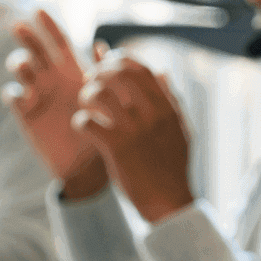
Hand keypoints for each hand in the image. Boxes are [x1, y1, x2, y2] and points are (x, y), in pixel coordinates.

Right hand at [2, 9, 108, 193]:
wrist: (89, 163)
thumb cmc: (102, 130)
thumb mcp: (106, 99)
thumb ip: (102, 74)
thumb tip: (102, 46)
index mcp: (72, 71)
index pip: (58, 41)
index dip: (48, 25)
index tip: (38, 10)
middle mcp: (52, 78)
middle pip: (34, 48)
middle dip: (26, 35)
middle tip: (19, 27)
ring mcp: (37, 94)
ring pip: (21, 68)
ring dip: (20, 63)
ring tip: (27, 67)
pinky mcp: (26, 113)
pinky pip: (12, 96)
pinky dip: (13, 92)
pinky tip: (21, 95)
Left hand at [74, 54, 195, 222]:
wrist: (167, 200)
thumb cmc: (172, 166)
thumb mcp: (180, 128)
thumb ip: (171, 99)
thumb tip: (163, 71)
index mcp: (167, 107)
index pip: (140, 67)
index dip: (118, 59)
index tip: (106, 65)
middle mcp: (151, 113)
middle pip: (118, 73)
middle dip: (98, 73)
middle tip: (89, 83)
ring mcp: (134, 129)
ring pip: (99, 93)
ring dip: (87, 95)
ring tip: (86, 106)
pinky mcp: (116, 147)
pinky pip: (88, 121)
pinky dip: (81, 121)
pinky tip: (85, 128)